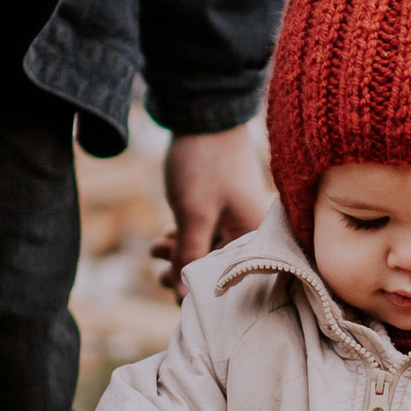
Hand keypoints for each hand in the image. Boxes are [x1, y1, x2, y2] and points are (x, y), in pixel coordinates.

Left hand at [152, 123, 267, 294]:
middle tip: (159, 275)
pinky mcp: (226, 201)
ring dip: (182, 252)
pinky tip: (166, 236)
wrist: (204, 114)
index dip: (199, 289)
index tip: (171, 294)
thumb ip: (189, 257)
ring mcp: (240, 212)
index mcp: (255, 233)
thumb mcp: (193, 215)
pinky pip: (209, 229)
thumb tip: (182, 296)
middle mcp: (254, 226)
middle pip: (221, 264)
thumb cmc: (204, 165)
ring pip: (210, 245)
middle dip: (187, 270)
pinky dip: (187, 236)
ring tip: (155, 250)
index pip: (230, 278)